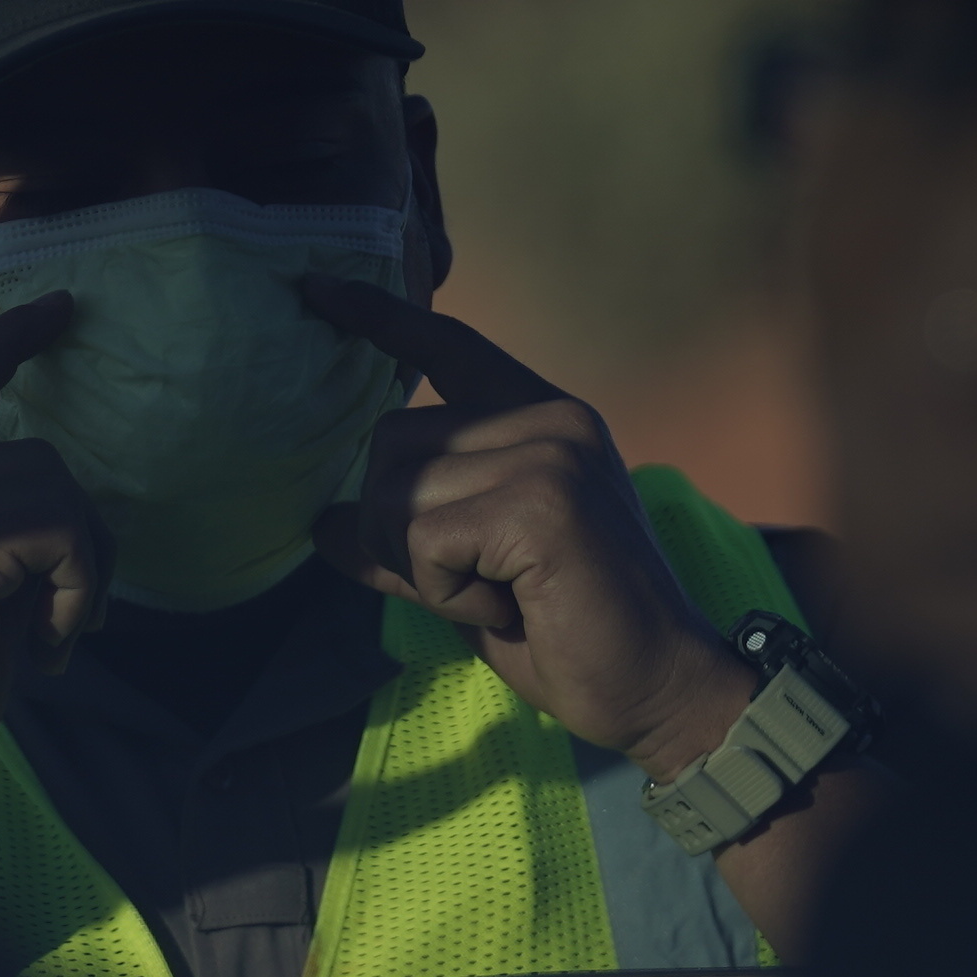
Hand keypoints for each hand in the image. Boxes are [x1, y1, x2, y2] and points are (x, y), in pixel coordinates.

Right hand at [0, 292, 108, 849]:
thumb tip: (64, 515)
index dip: (5, 342)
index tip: (60, 308)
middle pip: (35, 455)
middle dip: (78, 537)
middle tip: (71, 619)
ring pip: (56, 490)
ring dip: (79, 576)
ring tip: (46, 643)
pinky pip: (63, 532)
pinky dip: (74, 597)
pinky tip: (43, 654)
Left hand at [302, 278, 754, 782]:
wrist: (658, 688)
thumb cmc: (568, 633)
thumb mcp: (470, 577)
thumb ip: (406, 538)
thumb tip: (323, 523)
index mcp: (544, 419)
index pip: (447, 346)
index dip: (379, 317)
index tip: (318, 289)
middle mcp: (551, 419)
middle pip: (390, 441)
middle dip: (396, 529)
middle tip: (472, 582)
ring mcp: (549, 455)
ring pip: (397, 494)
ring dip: (423, 568)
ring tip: (499, 594)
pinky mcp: (540, 504)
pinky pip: (424, 542)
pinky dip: (446, 593)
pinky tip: (510, 606)